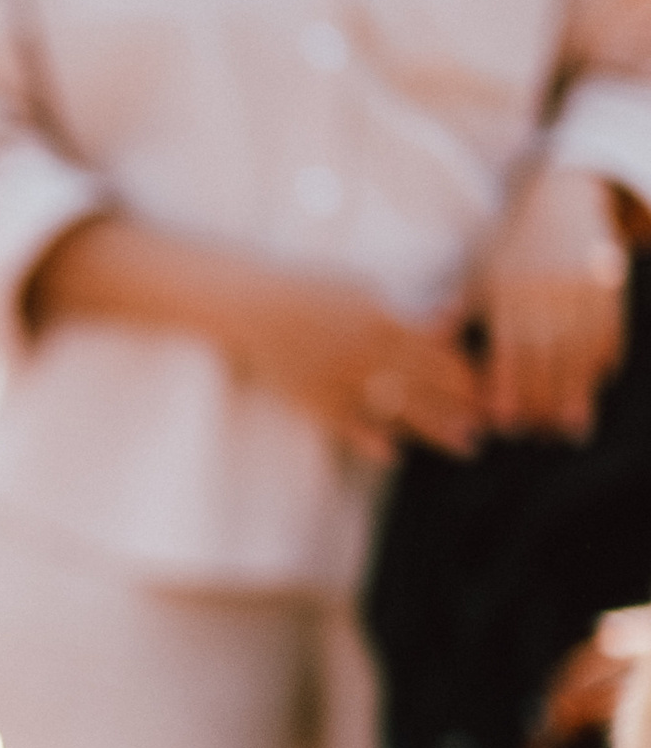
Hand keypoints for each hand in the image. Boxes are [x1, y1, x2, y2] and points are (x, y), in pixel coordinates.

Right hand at [249, 290, 485, 469]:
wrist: (253, 306)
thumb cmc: (312, 293)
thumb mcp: (365, 291)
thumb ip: (410, 311)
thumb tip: (454, 315)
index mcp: (381, 321)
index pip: (438, 351)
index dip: (468, 372)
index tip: (493, 388)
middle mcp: (365, 351)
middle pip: (427, 383)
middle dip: (464, 405)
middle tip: (494, 425)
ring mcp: (338, 377)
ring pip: (396, 408)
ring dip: (435, 429)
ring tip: (465, 445)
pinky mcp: (312, 397)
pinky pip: (347, 423)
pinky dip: (370, 440)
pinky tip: (395, 456)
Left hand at [477, 163, 627, 440]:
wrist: (562, 201)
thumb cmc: (512, 250)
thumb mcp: (482, 276)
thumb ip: (457, 313)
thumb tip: (424, 342)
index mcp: (509, 289)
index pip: (508, 347)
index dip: (507, 386)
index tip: (503, 422)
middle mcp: (547, 289)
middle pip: (547, 354)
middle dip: (543, 398)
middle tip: (540, 435)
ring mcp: (582, 286)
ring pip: (581, 348)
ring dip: (578, 391)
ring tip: (572, 428)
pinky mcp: (610, 285)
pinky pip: (610, 329)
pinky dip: (603, 361)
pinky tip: (596, 388)